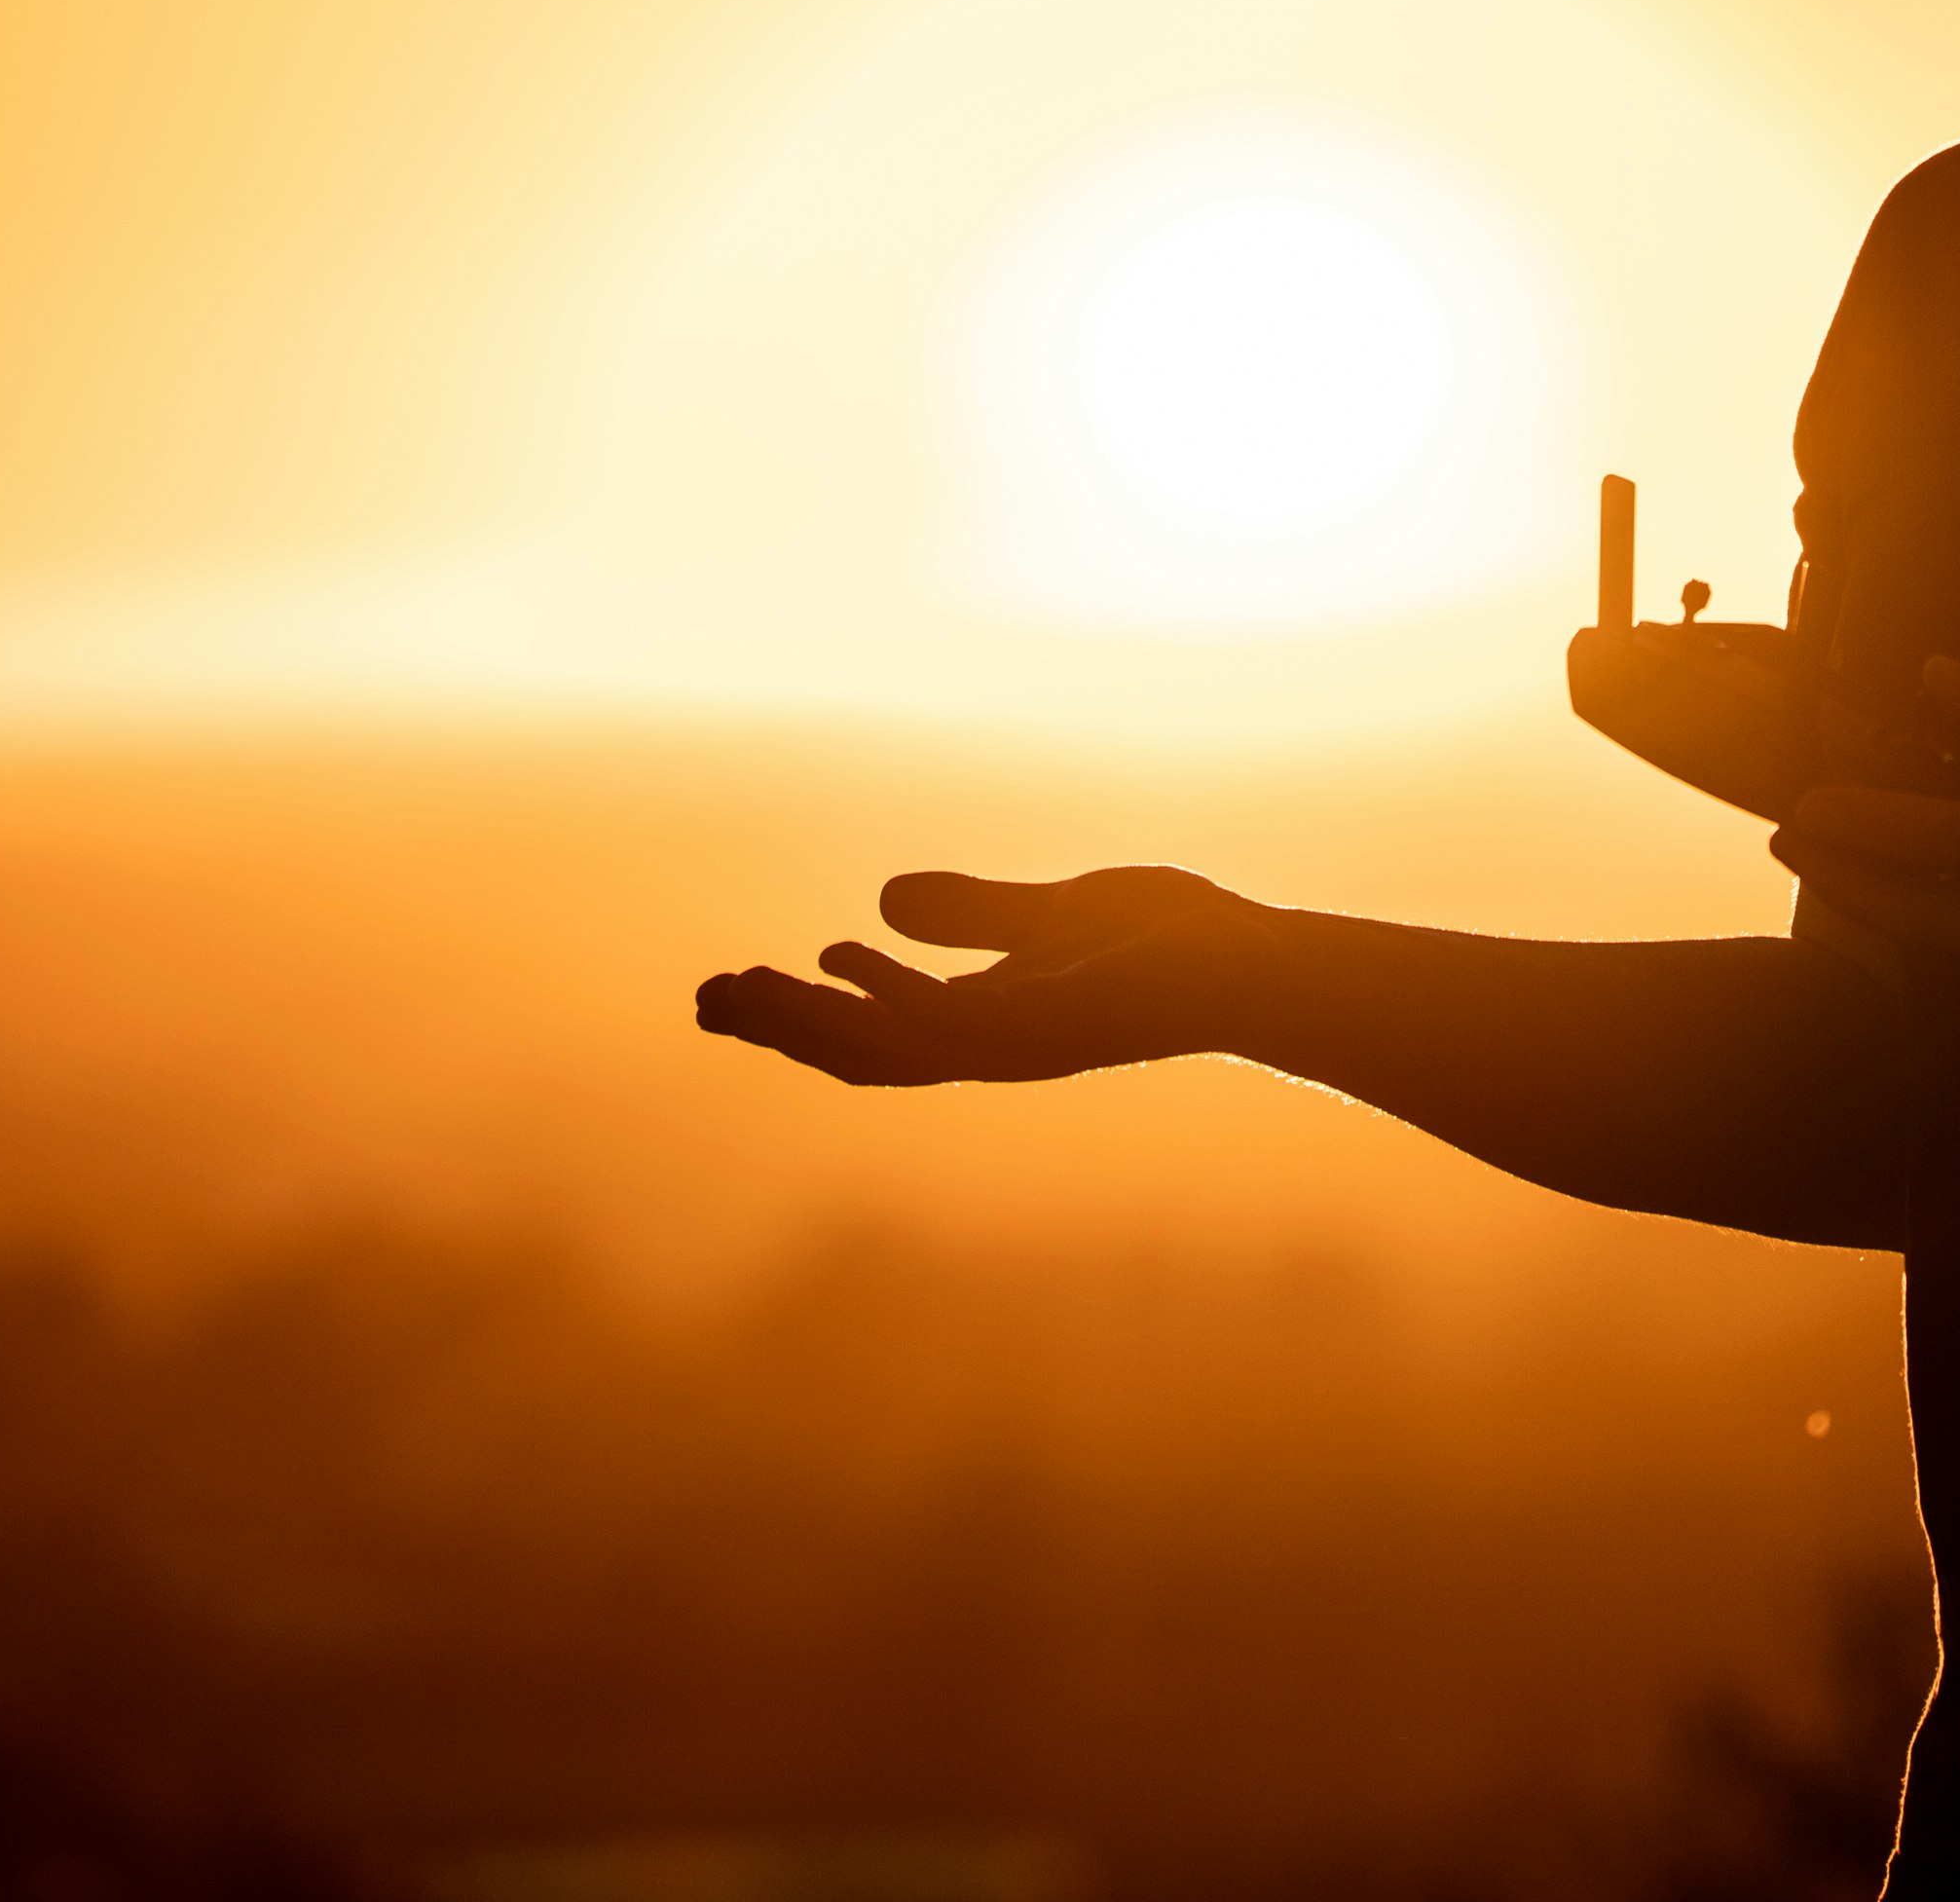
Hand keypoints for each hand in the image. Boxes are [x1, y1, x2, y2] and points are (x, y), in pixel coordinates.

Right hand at [695, 864, 1276, 1084]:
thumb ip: (973, 915)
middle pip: (857, 1055)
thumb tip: (877, 905)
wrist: (1258, 970)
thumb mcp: (1053, 915)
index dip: (799, 1019)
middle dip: (778, 1031)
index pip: (872, 1036)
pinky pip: (944, 1022)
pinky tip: (838, 956)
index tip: (732, 987)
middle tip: (702, 999)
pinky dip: (883, 993)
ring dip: (805, 1022)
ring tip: (737, 989)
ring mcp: (1015, 1044)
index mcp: (987, 1025)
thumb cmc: (1173, 948)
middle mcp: (990, 1047)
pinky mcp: (1045, 1027)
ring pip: (882, 1050)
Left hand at [1772, 659, 1959, 1006]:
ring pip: (1959, 949)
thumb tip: (1936, 677)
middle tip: (1789, 843)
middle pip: (1921, 921)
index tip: (1802, 806)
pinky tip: (1955, 900)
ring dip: (1894, 912)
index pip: (1940, 844)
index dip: (1862, 828)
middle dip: (1841, 886)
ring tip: (1844, 866)